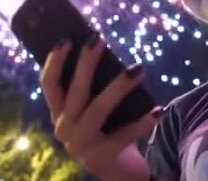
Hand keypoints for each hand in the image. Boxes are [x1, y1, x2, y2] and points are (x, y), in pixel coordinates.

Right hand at [40, 33, 163, 176]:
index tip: (66, 39)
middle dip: (86, 63)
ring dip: (118, 86)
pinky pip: (124, 135)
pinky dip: (142, 122)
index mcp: (59, 113)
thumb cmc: (107, 130)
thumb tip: (101, 49)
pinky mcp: (100, 158)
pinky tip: (158, 110)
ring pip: (98, 109)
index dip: (55, 61)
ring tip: (138, 68)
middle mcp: (64, 129)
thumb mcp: (94, 108)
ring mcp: (80, 145)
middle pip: (75, 91)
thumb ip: (93, 87)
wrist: (116, 171)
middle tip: (99, 39)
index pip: (49, 84)